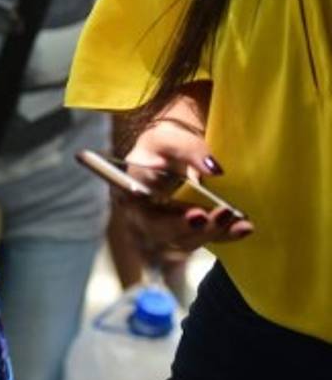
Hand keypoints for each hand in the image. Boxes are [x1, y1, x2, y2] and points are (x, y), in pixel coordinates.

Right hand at [120, 116, 253, 252]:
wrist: (171, 150)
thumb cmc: (163, 143)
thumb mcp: (170, 139)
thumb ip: (189, 150)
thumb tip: (215, 169)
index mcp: (134, 196)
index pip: (149, 218)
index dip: (172, 223)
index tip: (197, 214)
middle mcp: (146, 216)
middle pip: (169, 236)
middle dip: (199, 230)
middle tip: (224, 214)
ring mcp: (166, 226)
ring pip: (187, 241)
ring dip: (215, 234)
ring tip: (242, 223)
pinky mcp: (186, 228)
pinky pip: (203, 237)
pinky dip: (225, 235)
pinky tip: (244, 228)